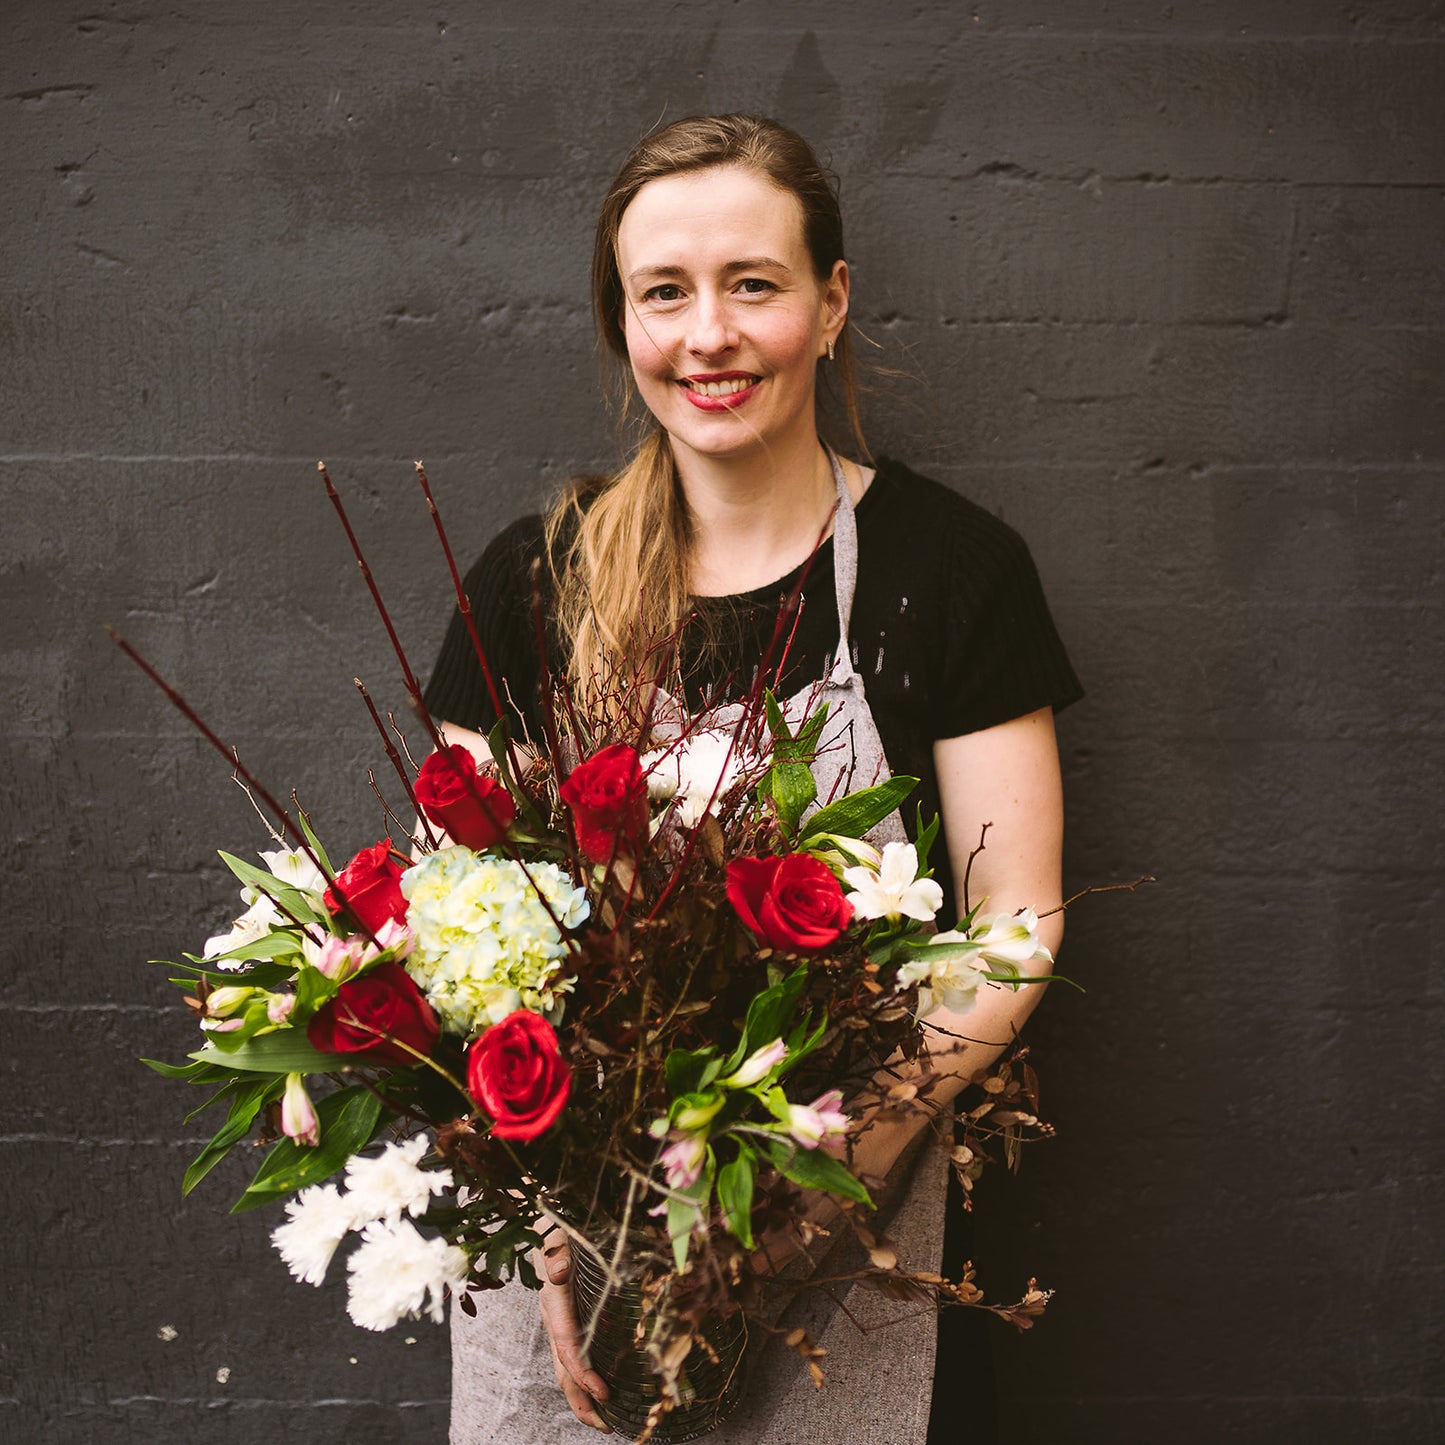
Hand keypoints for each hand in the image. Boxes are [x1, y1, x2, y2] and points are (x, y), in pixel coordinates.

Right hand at [536, 1232, 611, 1432]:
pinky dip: (584, 1376)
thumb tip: (561, 1270)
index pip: (567, 1346)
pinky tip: (602, 1386)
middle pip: (564, 1369)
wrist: (539, 1221)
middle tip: (608, 1425)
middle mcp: (553, 1317)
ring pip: (566, 1367)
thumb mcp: (555, 1233)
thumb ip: (556, 1252)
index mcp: (553, 1301)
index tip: (604, 1392)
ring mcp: (557, 1320)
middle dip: (582, 1401)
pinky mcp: (565, 1318)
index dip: (584, 1372)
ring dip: (583, 1396)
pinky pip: (572, 1354)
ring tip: (606, 1420)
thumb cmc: (552, 1226)